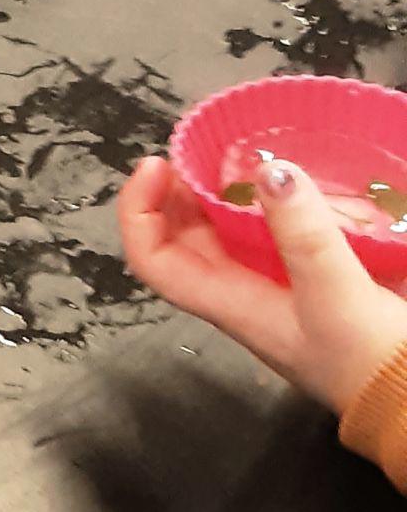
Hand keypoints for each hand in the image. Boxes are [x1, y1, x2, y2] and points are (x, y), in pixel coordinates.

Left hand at [121, 153, 406, 414]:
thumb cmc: (371, 362)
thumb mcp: (336, 295)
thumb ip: (304, 235)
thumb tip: (268, 171)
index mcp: (230, 304)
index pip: (154, 260)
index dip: (140, 212)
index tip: (157, 164)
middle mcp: (245, 295)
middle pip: (189, 239)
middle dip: (186, 192)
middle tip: (206, 149)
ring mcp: (282, 290)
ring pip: (236, 235)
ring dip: (236, 197)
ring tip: (253, 157)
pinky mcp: (319, 284)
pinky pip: (284, 238)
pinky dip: (286, 209)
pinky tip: (308, 187)